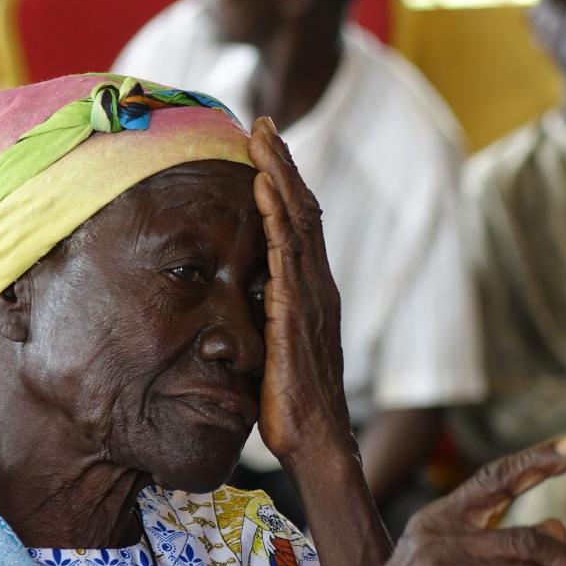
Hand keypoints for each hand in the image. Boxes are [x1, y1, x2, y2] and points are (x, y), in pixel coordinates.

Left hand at [248, 117, 351, 465]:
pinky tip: (264, 188)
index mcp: (313, 294)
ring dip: (279, 175)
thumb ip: (269, 320)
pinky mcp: (295, 314)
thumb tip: (247, 303)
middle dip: (282, 164)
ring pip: (297, 222)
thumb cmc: (295, 405)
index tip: (267, 151)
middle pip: (302, 211)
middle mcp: (318, 287)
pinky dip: (277, 217)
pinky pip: (286, 255)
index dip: (285, 186)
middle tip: (263, 123)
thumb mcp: (278, 352)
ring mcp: (311, 298)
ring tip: (261, 136)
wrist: (318, 442)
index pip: (301, 227)